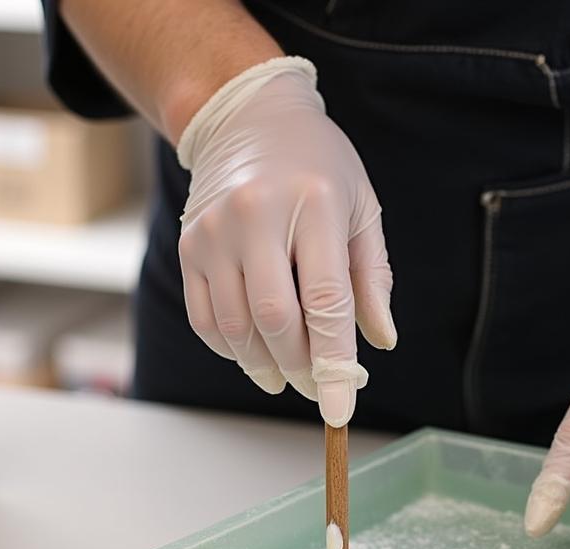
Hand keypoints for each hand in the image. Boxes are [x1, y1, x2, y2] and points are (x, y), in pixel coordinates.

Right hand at [177, 57, 395, 425]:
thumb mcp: (361, 209)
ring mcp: (214, 232)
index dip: (333, 361)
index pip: (325, 299)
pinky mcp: (187, 248)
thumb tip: (381, 342)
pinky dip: (231, 350)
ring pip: (236, 328)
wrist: (246, 118)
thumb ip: (371, 278)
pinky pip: (206, 320)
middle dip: (300, 368)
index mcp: (314, 202)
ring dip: (264, 366)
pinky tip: (255, 354)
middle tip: (316, 387)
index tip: (339, 409)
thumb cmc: (317, 167)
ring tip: (287, 375)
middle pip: (275, 320)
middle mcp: (256, 215)